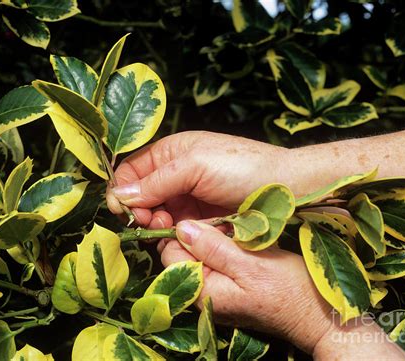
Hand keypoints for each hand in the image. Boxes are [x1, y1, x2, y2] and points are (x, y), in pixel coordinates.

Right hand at [106, 131, 286, 226]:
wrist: (284, 188)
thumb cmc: (241, 167)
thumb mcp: (194, 167)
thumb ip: (156, 181)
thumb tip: (120, 195)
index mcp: (172, 151)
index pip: (133, 169)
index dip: (124, 189)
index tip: (123, 210)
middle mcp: (177, 172)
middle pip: (142, 194)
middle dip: (141, 209)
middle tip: (148, 222)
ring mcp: (189, 195)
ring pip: (158, 213)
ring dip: (156, 222)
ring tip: (167, 227)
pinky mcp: (200, 216)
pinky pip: (176, 226)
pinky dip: (172, 232)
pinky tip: (179, 233)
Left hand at [160, 219, 333, 353]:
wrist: (318, 312)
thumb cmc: (289, 290)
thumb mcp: (251, 264)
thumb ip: (213, 248)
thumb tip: (181, 228)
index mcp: (203, 291)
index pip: (171, 254)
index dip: (184, 231)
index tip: (208, 219)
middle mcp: (204, 294)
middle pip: (183, 254)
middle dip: (200, 234)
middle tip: (228, 226)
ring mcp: (216, 291)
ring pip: (201, 254)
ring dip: (215, 238)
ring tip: (239, 233)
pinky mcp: (229, 285)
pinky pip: (216, 260)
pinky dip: (225, 246)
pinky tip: (243, 242)